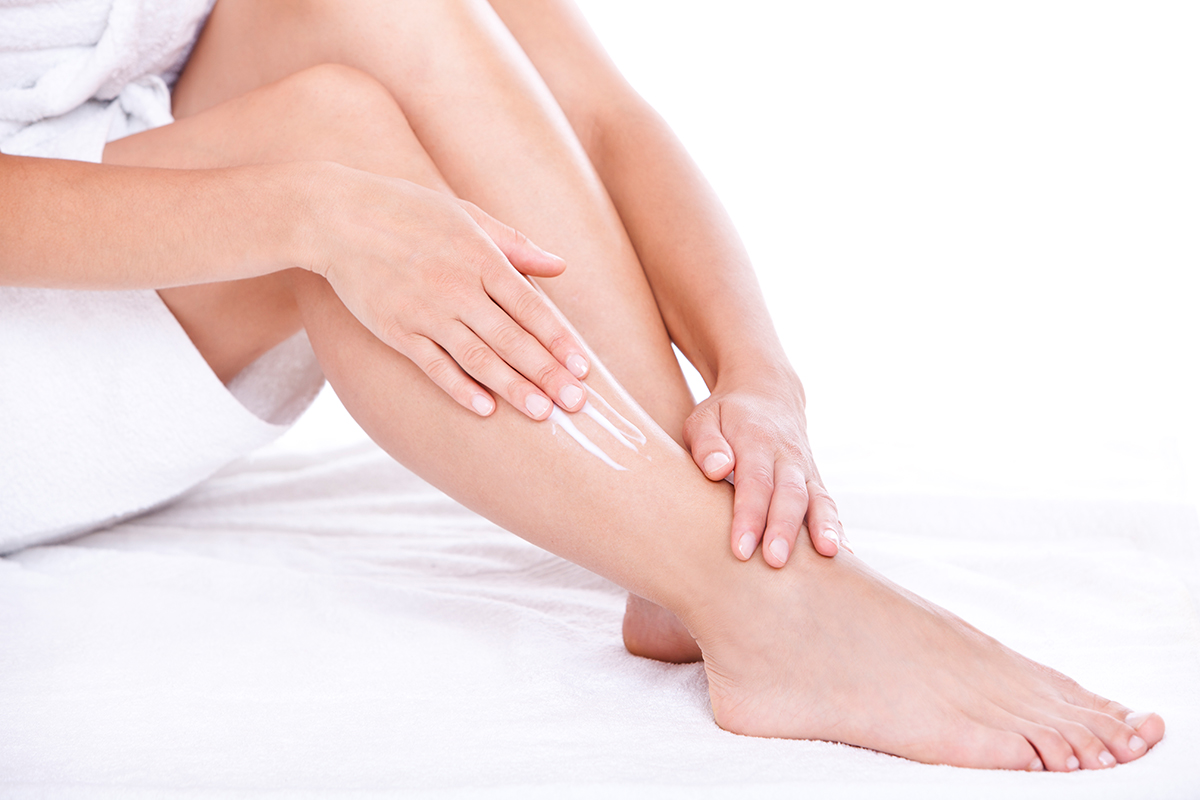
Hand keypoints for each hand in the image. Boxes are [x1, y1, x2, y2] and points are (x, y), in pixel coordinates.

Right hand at [304, 163, 589, 419]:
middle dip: (547, 373)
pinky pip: (433, 365)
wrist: (336, 217)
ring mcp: (425, 312)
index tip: (583, 367)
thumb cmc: (407, 210)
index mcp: (480, 257)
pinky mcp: (396, 330)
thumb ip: (515, 244)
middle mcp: (457, 288)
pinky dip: (459, 387)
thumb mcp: (466, 216)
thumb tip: (560, 266)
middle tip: (576, 403)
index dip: (558, 340)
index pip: (530, 307)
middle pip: (511, 339)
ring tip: (542, 413)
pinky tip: (485, 409)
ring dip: (512, 388)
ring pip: (477, 357)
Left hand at [681, 369, 847, 566]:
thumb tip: (717, 469)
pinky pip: (828, 502)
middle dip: (784, 529)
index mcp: (756, 440)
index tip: (741, 548)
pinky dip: (836, 527)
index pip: (754, 482)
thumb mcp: (704, 419)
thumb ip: (706, 443)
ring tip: (828, 555)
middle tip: (775, 562)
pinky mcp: (814, 478)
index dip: (749, 516)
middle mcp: (786, 454)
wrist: (767, 391)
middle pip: (789, 494)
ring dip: (823, 527)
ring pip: (817, 498)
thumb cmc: (726, 414)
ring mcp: (805, 466)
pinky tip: (844, 555)